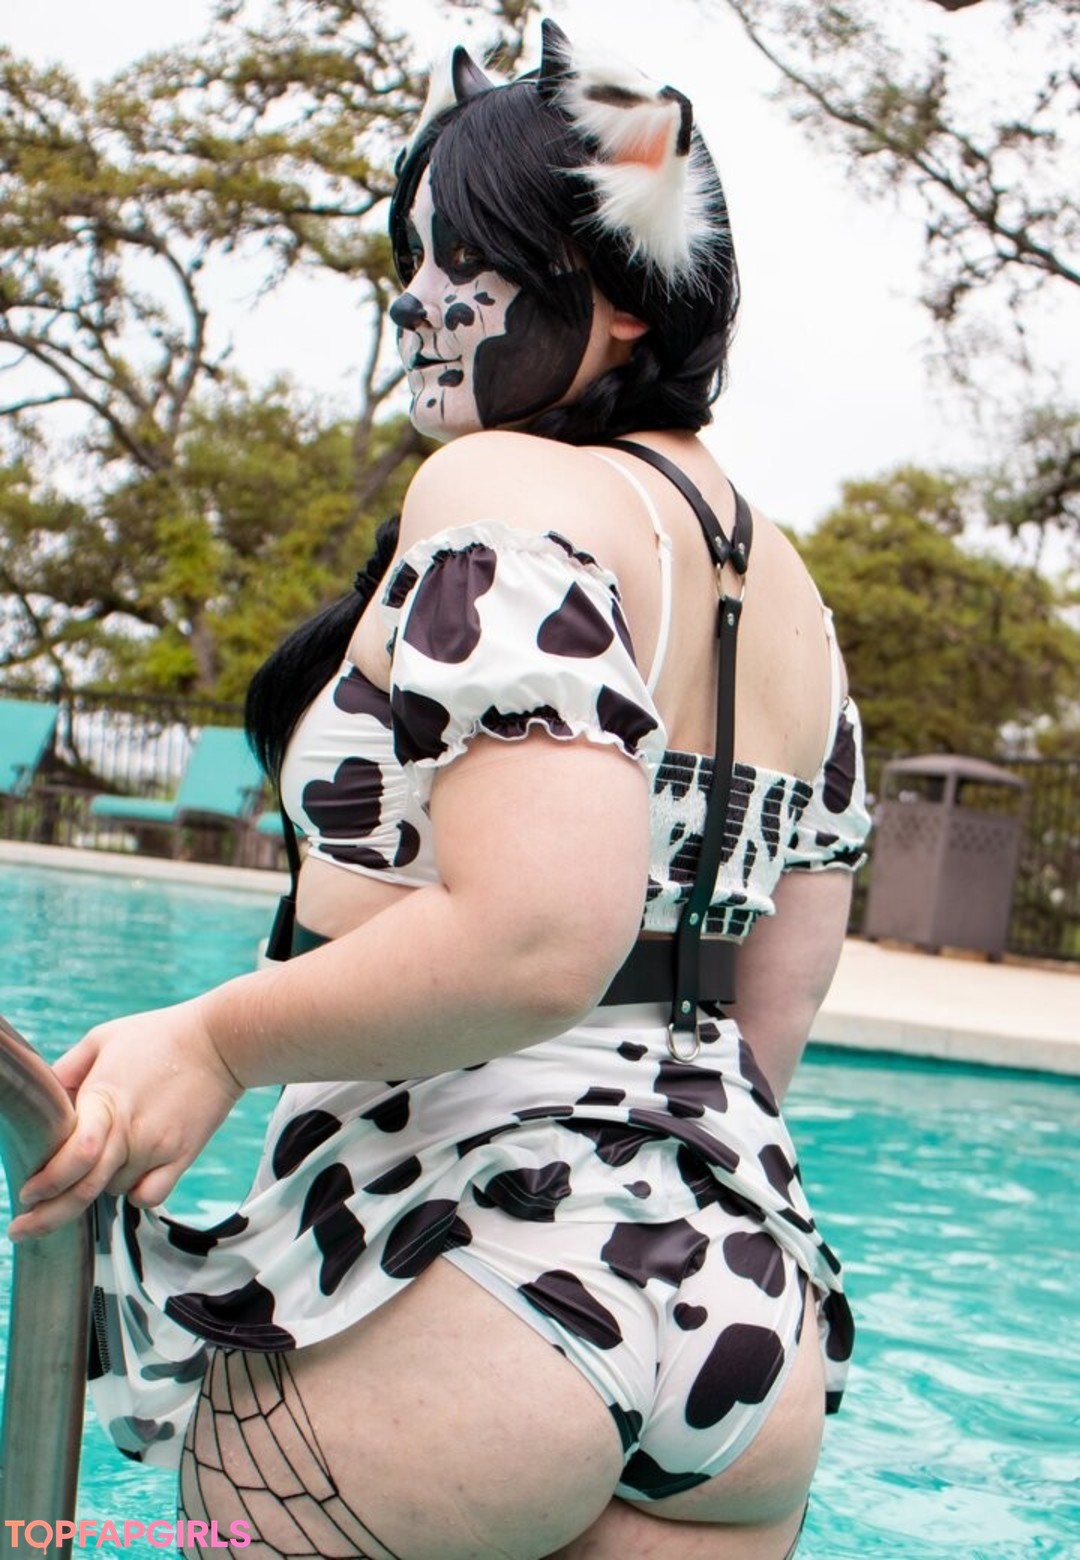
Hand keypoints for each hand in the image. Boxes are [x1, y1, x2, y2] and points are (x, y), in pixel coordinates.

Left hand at [8, 996, 242, 1239]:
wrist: (222, 1041)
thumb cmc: (159, 1035)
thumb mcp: (104, 1039)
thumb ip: (68, 1070)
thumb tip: (45, 1101)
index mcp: (104, 1099)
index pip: (71, 1156)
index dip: (45, 1182)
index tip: (25, 1195)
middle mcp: (130, 1130)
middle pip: (85, 1189)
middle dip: (47, 1215)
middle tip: (23, 1227)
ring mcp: (158, 1147)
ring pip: (114, 1191)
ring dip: (98, 1185)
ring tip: (101, 1162)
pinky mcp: (183, 1156)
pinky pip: (149, 1197)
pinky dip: (135, 1194)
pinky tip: (131, 1176)